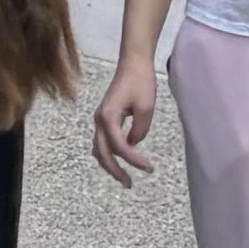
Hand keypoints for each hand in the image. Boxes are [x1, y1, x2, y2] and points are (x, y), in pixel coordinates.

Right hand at [89, 54, 159, 184]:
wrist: (133, 63)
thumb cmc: (140, 81)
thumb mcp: (145, 107)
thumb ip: (140, 130)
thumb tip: (133, 143)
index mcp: (108, 117)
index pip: (119, 147)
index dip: (133, 160)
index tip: (149, 168)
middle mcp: (99, 120)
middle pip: (103, 153)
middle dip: (115, 171)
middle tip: (129, 184)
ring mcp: (100, 119)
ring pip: (99, 149)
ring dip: (110, 165)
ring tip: (124, 178)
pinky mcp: (105, 118)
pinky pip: (104, 141)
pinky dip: (110, 154)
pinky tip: (122, 161)